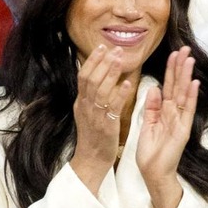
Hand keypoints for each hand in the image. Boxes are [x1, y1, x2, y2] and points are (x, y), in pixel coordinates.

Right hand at [70, 45, 132, 193]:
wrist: (91, 161)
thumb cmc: (94, 137)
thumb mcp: (87, 113)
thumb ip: (90, 96)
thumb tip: (94, 76)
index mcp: (81, 102)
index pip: (83, 76)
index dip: (92, 60)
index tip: (102, 47)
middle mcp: (85, 106)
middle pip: (90, 78)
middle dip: (102, 61)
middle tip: (114, 48)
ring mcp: (94, 116)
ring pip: (100, 89)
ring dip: (110, 72)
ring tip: (120, 59)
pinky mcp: (105, 126)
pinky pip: (112, 107)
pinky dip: (119, 94)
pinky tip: (127, 83)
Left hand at [136, 47, 197, 207]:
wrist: (153, 172)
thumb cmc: (150, 152)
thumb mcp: (147, 125)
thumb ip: (151, 107)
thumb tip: (154, 88)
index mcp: (164, 112)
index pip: (169, 86)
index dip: (170, 70)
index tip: (173, 54)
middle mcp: (175, 113)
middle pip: (178, 86)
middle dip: (181, 67)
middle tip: (185, 48)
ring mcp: (180, 120)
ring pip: (183, 94)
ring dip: (186, 77)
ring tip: (189, 59)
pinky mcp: (183, 130)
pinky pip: (186, 110)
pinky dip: (190, 97)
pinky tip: (193, 83)